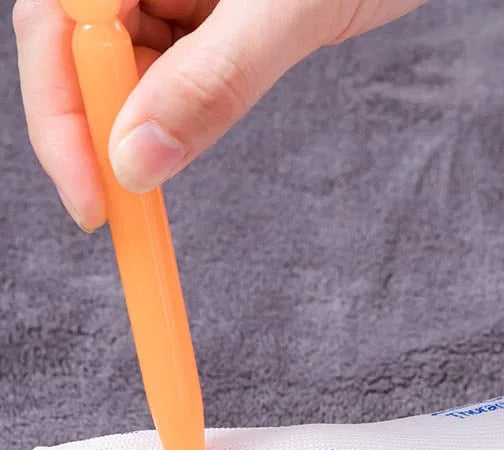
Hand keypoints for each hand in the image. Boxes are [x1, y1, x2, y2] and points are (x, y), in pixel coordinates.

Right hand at [14, 0, 424, 230]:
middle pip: (78, 51)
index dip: (59, 114)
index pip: (55, 24)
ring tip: (152, 180)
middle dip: (92, 132)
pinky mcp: (209, 12)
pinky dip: (176, 114)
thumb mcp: (284, 9)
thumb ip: (212, 78)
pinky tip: (187, 138)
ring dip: (136, 128)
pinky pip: (173, 69)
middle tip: (116, 211)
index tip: (91, 196)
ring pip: (126, 66)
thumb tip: (137, 160)